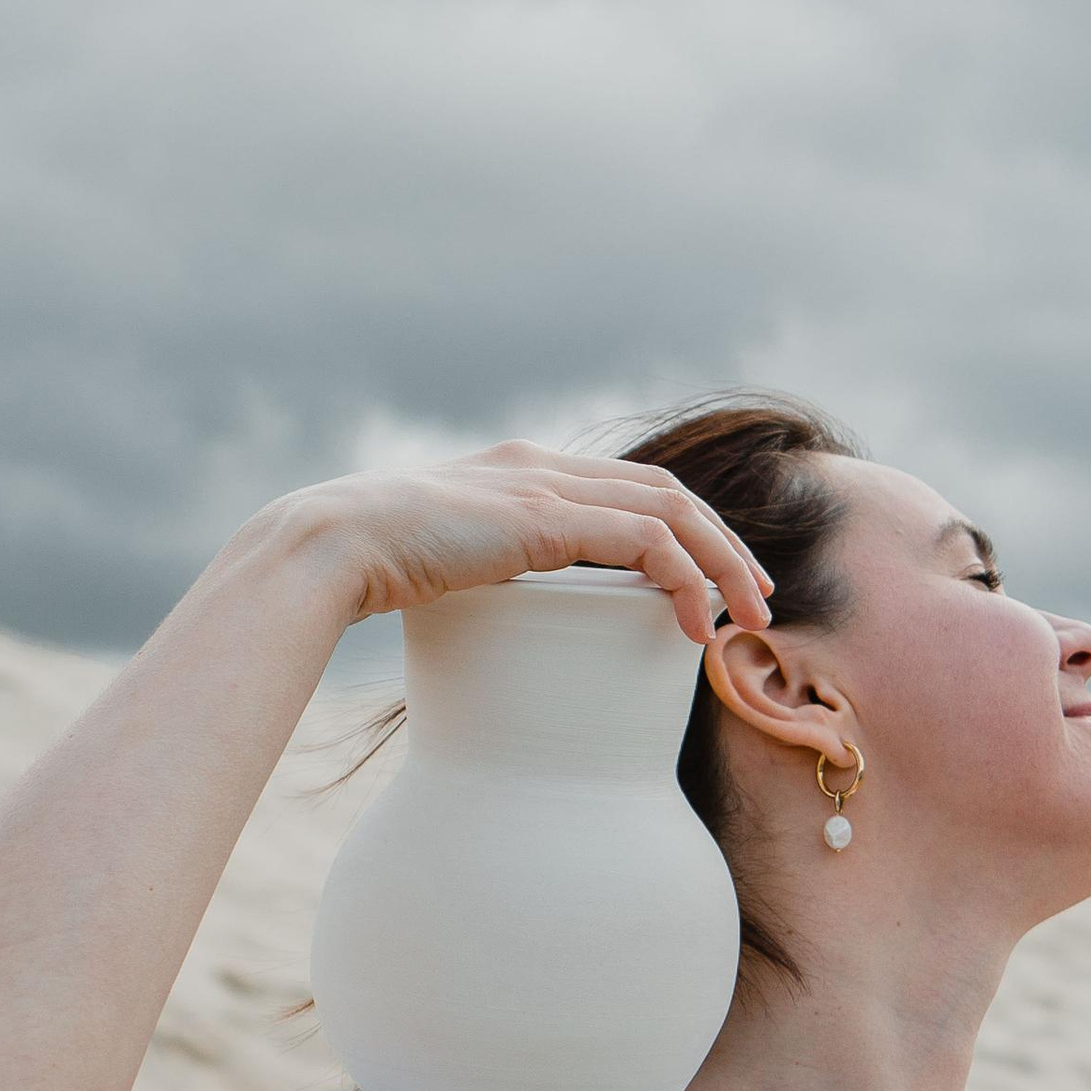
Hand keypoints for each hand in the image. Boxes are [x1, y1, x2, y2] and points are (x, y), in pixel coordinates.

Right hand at [283, 441, 773, 646]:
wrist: (333, 545)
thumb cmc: (374, 567)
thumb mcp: (445, 565)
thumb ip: (485, 573)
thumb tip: (504, 620)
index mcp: (524, 473)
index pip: (630, 489)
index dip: (687, 532)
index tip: (714, 582)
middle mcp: (544, 467)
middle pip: (668, 494)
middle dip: (723, 547)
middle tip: (756, 600)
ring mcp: (546, 486)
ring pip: (672, 512)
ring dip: (721, 564)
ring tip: (746, 617)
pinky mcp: (546, 517)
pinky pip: (645, 541)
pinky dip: (683, 578)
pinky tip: (692, 623)